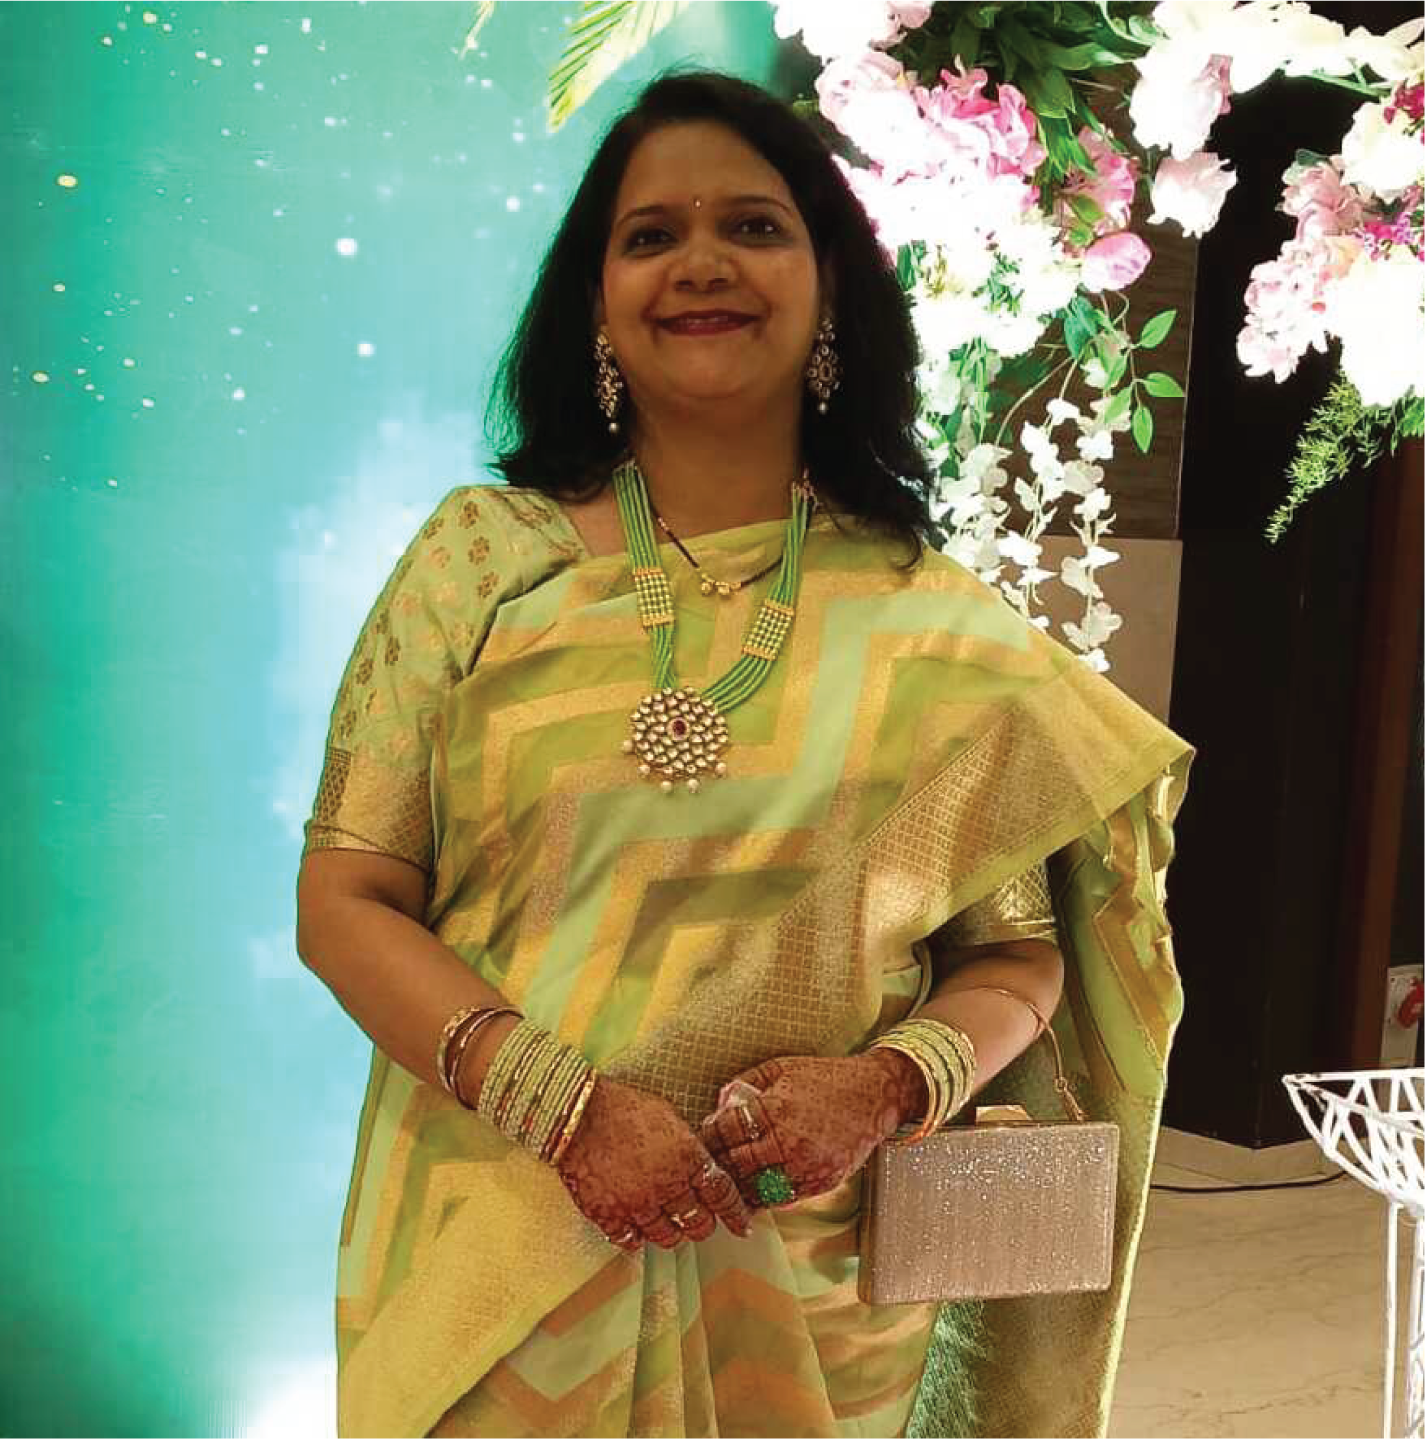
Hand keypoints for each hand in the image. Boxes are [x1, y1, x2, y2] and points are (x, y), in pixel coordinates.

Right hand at [555, 1076, 752, 1252]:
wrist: (579, 1113)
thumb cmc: (625, 1108)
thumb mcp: (669, 1117)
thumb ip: (689, 1147)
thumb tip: (701, 1168)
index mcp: (687, 1157)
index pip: (722, 1195)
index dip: (735, 1214)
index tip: (741, 1226)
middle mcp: (667, 1185)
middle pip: (699, 1224)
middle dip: (702, 1224)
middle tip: (697, 1220)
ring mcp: (637, 1204)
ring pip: (667, 1237)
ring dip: (670, 1231)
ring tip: (664, 1219)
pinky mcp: (609, 1215)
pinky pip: (631, 1242)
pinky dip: (636, 1237)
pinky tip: (635, 1225)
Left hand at [697, 1053, 917, 1207]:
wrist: (873, 1096)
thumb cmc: (824, 1078)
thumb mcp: (781, 1068)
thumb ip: (746, 1083)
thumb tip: (719, 1103)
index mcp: (774, 1110)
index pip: (727, 1130)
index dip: (710, 1136)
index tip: (701, 1139)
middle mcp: (788, 1142)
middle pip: (737, 1164)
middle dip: (718, 1166)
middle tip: (703, 1169)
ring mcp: (806, 1166)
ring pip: (757, 1188)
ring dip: (738, 1189)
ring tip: (723, 1188)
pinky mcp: (821, 1182)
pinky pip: (784, 1198)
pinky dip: (765, 1198)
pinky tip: (753, 1193)